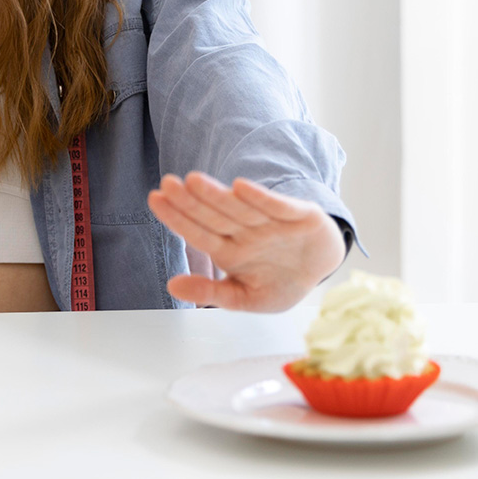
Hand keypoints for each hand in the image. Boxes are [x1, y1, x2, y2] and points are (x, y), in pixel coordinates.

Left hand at [147, 172, 345, 311]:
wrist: (322, 269)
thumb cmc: (279, 281)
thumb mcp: (246, 297)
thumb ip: (212, 292)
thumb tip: (171, 286)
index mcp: (229, 250)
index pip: (198, 232)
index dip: (176, 217)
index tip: (154, 199)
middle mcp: (245, 232)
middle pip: (214, 215)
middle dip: (190, 201)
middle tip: (167, 184)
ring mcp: (270, 222)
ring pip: (239, 207)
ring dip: (217, 195)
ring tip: (194, 181)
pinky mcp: (299, 214)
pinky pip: (277, 206)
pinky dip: (261, 198)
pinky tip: (241, 187)